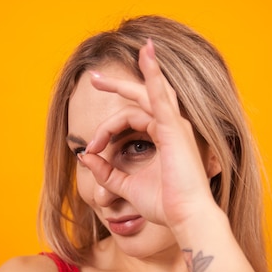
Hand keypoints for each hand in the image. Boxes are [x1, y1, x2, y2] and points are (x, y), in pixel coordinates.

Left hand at [81, 39, 218, 231]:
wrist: (186, 217)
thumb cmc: (164, 204)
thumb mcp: (126, 186)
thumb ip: (106, 172)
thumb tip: (85, 157)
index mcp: (163, 136)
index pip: (131, 118)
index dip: (106, 129)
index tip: (90, 147)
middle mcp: (171, 126)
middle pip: (141, 97)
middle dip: (116, 87)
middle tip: (94, 79)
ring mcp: (174, 125)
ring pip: (150, 92)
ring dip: (132, 75)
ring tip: (110, 67)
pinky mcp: (173, 128)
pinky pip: (161, 95)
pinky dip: (154, 73)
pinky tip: (146, 54)